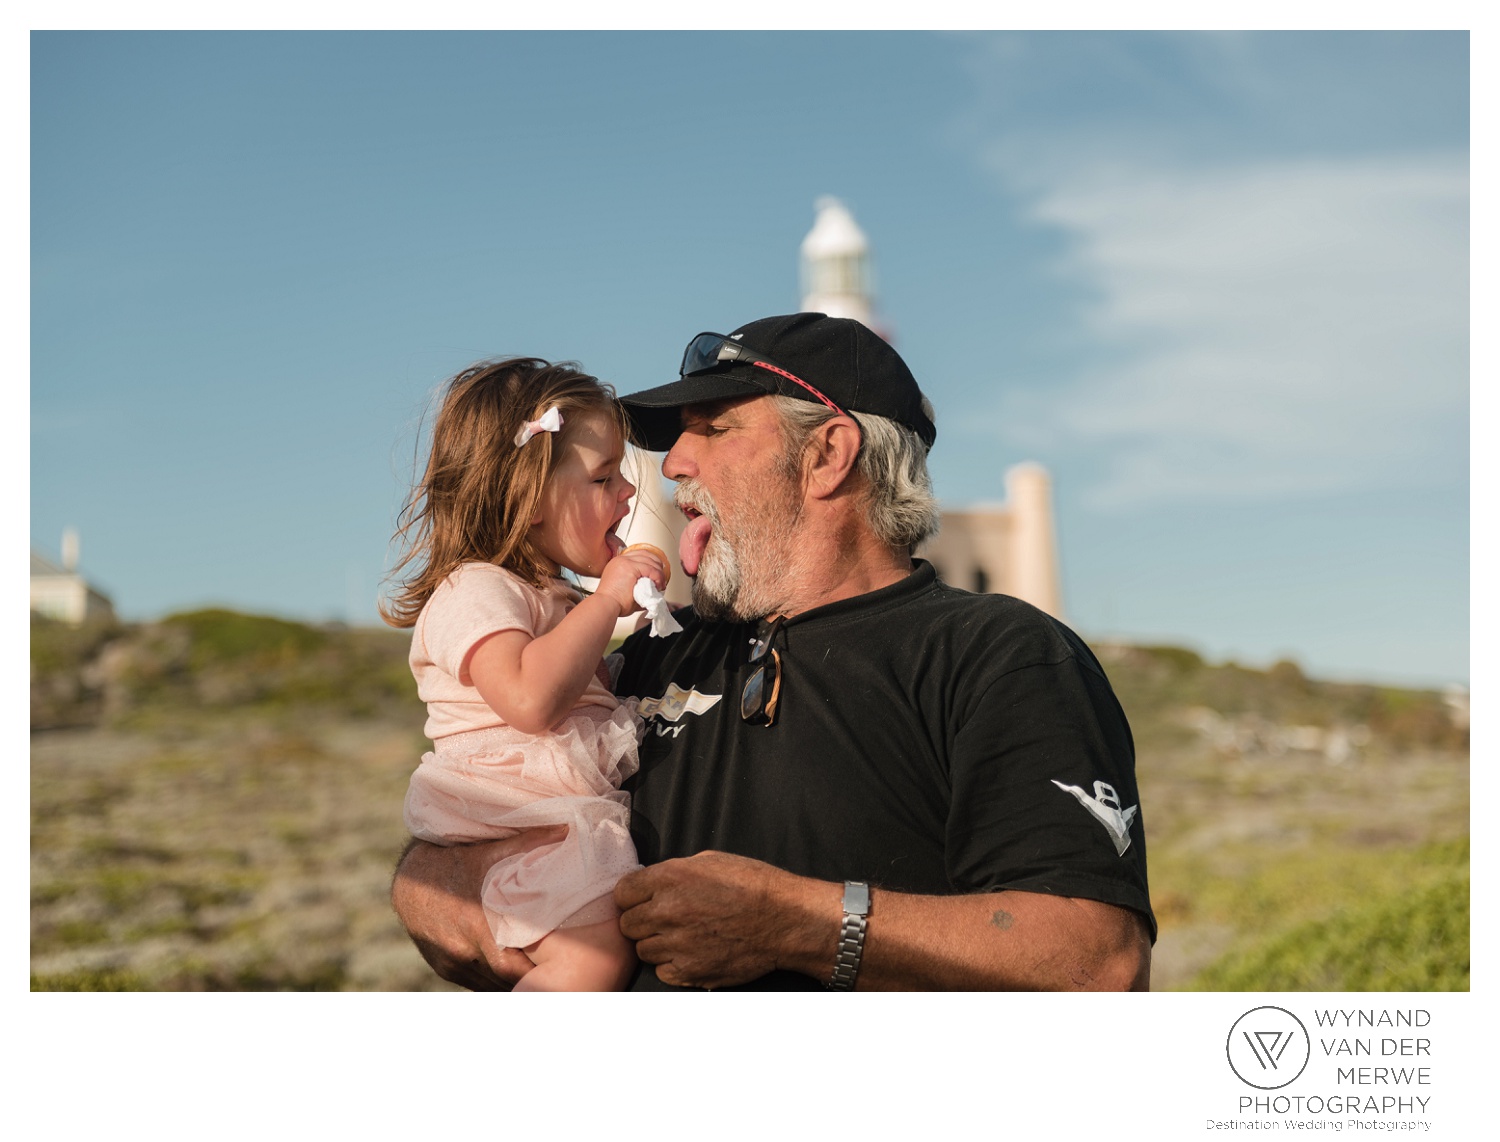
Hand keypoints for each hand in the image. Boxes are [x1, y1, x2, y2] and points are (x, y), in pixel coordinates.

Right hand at [390, 831, 564, 989]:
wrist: (412, 879)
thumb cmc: (459, 862)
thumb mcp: (492, 853)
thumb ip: (529, 844)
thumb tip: (567, 828)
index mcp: (477, 927)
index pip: (514, 970)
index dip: (537, 973)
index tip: (559, 966)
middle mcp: (462, 951)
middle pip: (504, 982)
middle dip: (528, 980)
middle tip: (554, 972)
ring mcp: (451, 963)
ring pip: (489, 985)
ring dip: (510, 982)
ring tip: (537, 974)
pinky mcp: (444, 968)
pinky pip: (475, 982)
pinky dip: (493, 979)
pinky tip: (511, 972)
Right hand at [594, 547, 667, 616]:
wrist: (606, 606)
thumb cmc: (614, 603)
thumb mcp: (627, 589)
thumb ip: (639, 585)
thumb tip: (654, 589)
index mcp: (618, 563)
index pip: (639, 554)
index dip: (651, 562)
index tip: (657, 574)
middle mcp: (621, 559)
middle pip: (646, 555)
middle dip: (657, 566)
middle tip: (661, 580)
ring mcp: (625, 561)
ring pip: (651, 561)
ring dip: (659, 574)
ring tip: (660, 586)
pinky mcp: (631, 567)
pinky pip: (651, 569)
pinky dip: (658, 577)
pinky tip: (658, 586)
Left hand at [614, 851, 832, 988]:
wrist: (784, 919)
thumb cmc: (753, 884)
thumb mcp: (709, 861)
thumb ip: (673, 873)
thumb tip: (651, 884)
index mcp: (671, 878)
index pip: (622, 893)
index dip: (632, 896)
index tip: (642, 899)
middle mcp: (668, 911)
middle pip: (628, 924)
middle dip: (642, 920)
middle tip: (663, 918)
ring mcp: (677, 945)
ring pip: (643, 950)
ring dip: (658, 943)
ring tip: (683, 935)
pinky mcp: (689, 972)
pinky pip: (662, 971)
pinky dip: (673, 963)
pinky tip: (692, 951)